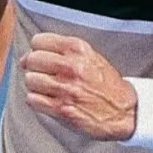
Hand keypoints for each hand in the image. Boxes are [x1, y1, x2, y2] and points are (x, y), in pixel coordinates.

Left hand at [19, 32, 136, 139]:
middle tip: (40, 74)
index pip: (39, 41)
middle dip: (32, 67)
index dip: (36, 50)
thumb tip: (29, 55)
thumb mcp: (90, 56)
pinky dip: (36, 101)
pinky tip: (46, 101)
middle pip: (32, 60)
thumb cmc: (106, 85)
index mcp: (78, 49)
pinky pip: (32, 100)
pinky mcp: (61, 109)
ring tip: (46, 89)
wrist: (123, 111)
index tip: (38, 57)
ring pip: (30, 80)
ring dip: (35, 86)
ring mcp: (65, 88)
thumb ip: (63, 51)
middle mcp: (71, 67)